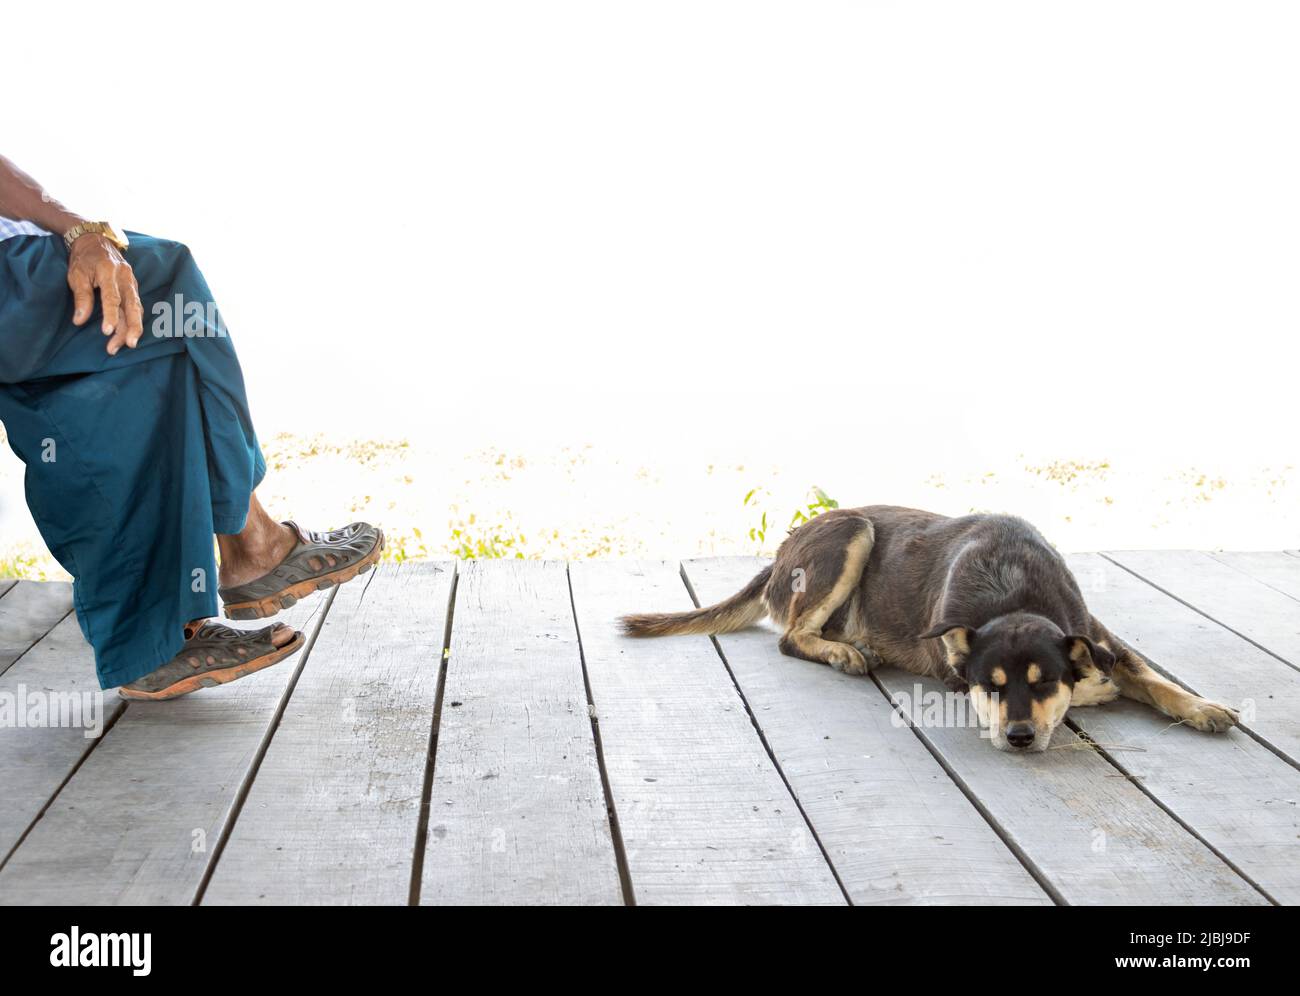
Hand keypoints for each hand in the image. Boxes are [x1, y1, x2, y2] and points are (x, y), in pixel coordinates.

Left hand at [67, 234, 143, 354]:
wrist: (96, 241)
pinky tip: (128, 334)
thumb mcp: (77, 275)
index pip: (112, 298)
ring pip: (136, 309)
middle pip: (133, 306)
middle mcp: (125, 278)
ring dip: (132, 328)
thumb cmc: (84, 259)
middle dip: (133, 327)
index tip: (107, 332)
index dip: (110, 316)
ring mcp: (132, 283)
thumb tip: (79, 321)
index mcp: (109, 272)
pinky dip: (134, 321)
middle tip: (129, 345)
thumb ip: (81, 297)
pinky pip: (136, 307)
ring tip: (125, 345)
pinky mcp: (133, 287)